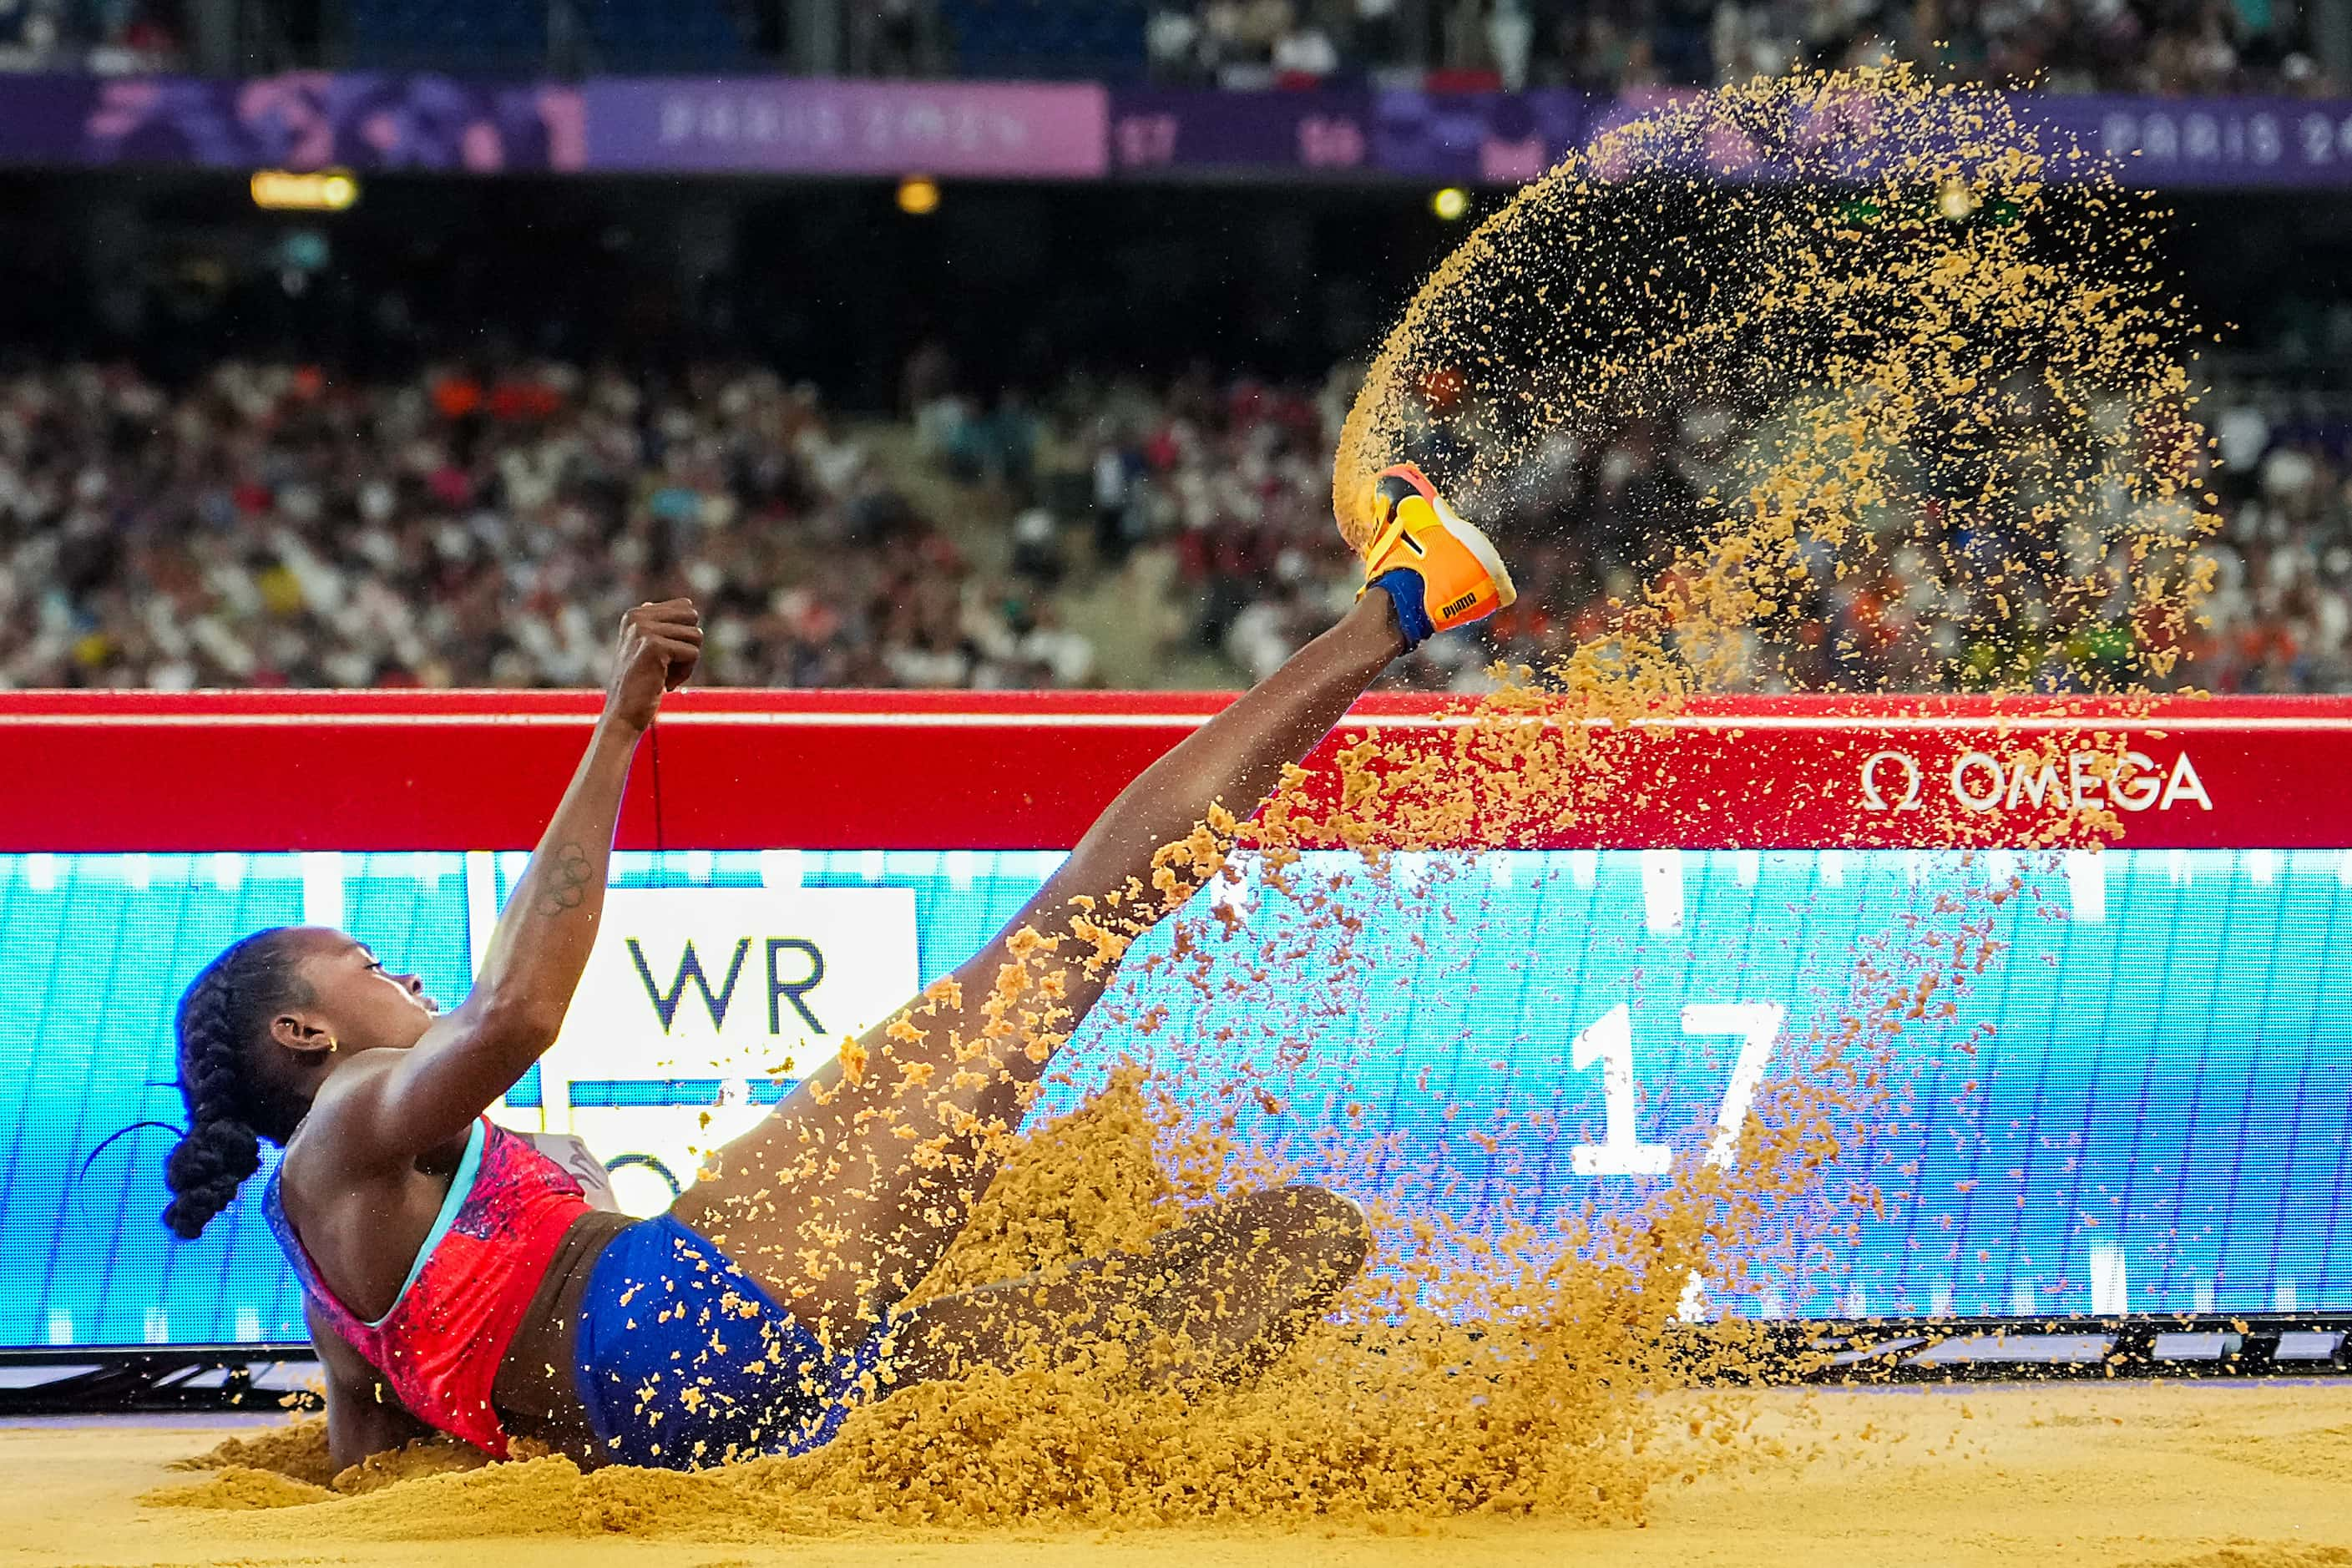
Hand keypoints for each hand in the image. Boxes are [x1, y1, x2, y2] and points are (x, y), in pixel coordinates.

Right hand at [604, 599, 701, 731]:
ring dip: (687, 662)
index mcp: (635, 613)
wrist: (623, 714)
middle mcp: (636, 617)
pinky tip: (665, 684)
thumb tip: (687, 604)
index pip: (686, 607)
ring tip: (664, 676)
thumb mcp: (648, 648)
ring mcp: (643, 629)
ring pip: (696, 636)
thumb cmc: (641, 685)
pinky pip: (693, 653)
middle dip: (689, 645)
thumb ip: (663, 625)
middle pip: (692, 618)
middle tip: (668, 666)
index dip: (684, 635)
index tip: (664, 655)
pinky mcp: (653, 646)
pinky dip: (685, 673)